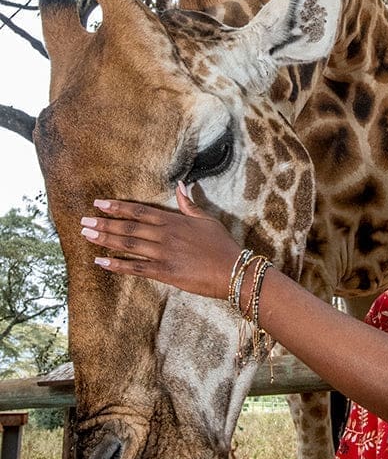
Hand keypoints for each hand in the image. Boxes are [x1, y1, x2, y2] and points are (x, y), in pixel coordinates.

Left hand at [80, 182, 240, 299]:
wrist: (234, 270)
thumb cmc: (222, 246)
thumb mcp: (207, 220)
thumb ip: (190, 205)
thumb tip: (181, 186)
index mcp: (174, 221)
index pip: (139, 211)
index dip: (118, 207)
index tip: (99, 204)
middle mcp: (164, 235)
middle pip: (128, 226)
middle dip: (104, 223)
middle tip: (84, 221)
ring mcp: (163, 254)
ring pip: (128, 244)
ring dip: (106, 239)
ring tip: (87, 235)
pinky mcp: (165, 272)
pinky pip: (136, 268)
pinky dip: (117, 265)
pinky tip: (101, 262)